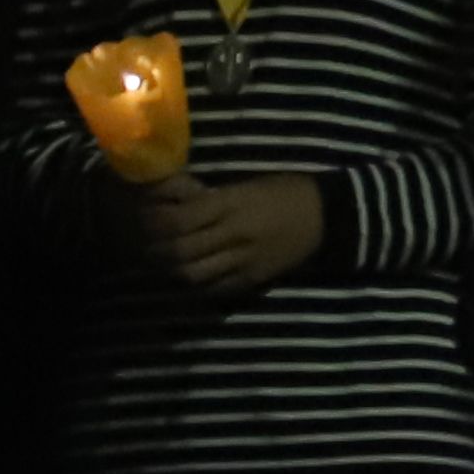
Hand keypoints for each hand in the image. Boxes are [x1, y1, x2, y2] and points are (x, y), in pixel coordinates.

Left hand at [130, 171, 327, 296]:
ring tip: (164, 260)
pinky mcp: (251, 280)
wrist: (328, 216)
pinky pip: (213, 288)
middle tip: (147, 243)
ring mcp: (243, 261)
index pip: (179, 220)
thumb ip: (209, 196)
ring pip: (191, 275)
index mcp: (232, 204)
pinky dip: (195, 283)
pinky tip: (191, 273)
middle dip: (156, 249)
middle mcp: (234, 234)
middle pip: (179, 251)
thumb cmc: (286, 190)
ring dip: (171, 269)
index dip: (155, 222)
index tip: (145, 217)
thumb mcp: (246, 184)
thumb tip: (171, 199)